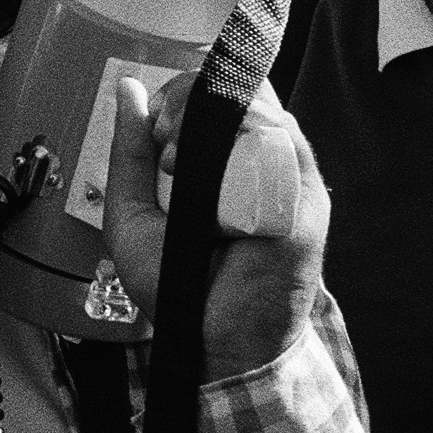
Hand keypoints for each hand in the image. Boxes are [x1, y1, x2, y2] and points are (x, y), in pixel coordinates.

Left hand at [103, 72, 329, 382]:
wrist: (209, 343)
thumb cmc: (178, 287)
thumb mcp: (134, 211)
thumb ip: (129, 152)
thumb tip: (128, 89)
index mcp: (230, 162)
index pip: (221, 94)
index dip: (185, 92)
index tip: (154, 124)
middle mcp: (263, 166)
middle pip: (243, 91)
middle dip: (193, 98)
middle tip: (162, 135)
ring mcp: (288, 184)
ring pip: (262, 114)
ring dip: (210, 124)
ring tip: (176, 162)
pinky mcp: (304, 207)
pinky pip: (282, 153)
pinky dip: (239, 154)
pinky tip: (207, 181)